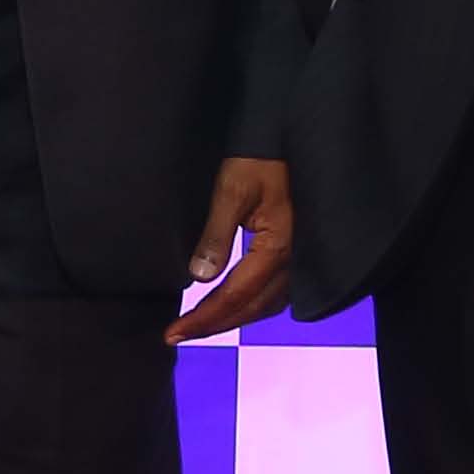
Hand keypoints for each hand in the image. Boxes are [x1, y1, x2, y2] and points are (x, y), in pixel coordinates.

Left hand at [169, 155, 294, 342]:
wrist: (294, 138)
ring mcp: (300, 260)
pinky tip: (232, 306)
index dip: (204, 318)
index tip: (174, 333)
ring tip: (199, 326)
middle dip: (214, 325)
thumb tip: (199, 278)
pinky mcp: (298, 254)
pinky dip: (251, 306)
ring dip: (233, 319)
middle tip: (178, 335)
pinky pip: (276, 293)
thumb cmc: (260, 160)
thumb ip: (216, 235)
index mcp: (276, 248)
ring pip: (266, 306)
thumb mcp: (231, 191)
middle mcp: (293, 262)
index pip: (235, 296)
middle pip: (252, 309)